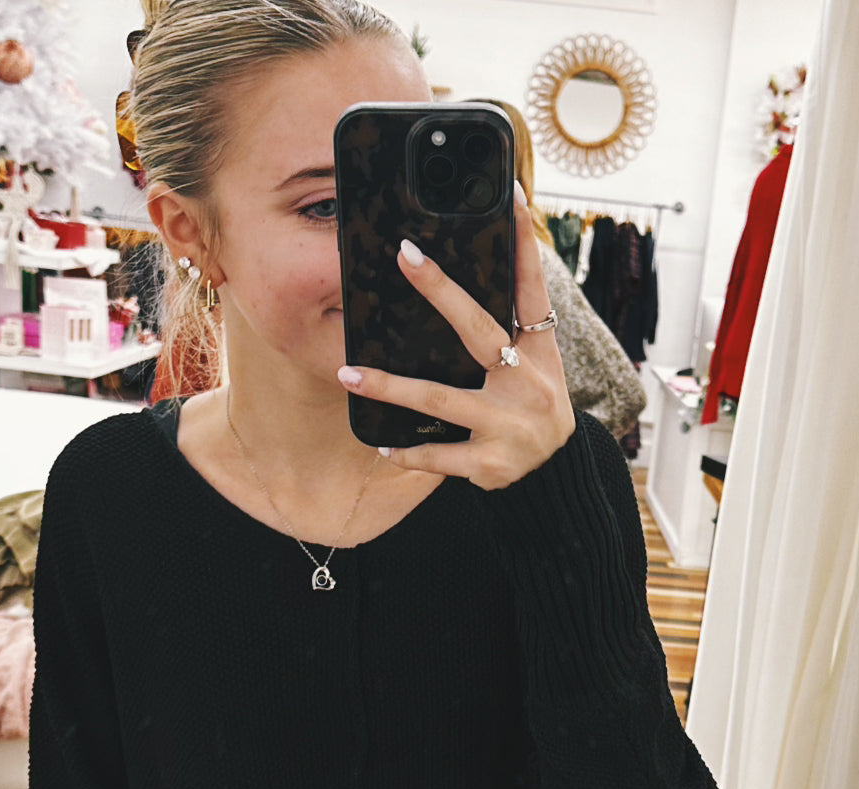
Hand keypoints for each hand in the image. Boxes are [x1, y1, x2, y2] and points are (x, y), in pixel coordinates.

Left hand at [337, 184, 575, 490]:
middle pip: (479, 328)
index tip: (509, 192)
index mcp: (539, 350)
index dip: (524, 241)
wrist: (558, 476)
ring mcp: (507, 424)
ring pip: (441, 398)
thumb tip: (477, 272)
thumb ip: (512, 325)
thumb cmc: (535, 406)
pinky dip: (409, 453)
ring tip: (349, 374)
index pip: (531, 287)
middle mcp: (526, 382)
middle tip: (406, 255)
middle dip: (442, 290)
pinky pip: (438, 455)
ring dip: (391, 387)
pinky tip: (383, 447)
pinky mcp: (488, 463)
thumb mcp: (538, 363)